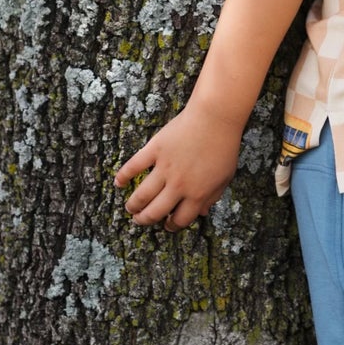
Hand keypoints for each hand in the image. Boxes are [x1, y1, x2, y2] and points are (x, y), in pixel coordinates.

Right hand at [117, 103, 242, 230]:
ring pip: (143, 195)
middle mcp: (178, 186)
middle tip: (139, 220)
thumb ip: (212, 197)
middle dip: (146, 220)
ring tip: (130, 209)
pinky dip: (123, 176)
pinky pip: (134, 166)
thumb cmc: (224, 146)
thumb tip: (202, 213)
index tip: (167, 225)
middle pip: (156, 211)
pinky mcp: (154, 150)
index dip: (172, 226)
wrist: (215, 118)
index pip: (180, 219)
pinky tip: (118, 183)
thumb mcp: (225, 177)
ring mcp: (164, 168)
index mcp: (197, 194)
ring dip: (134, 205)